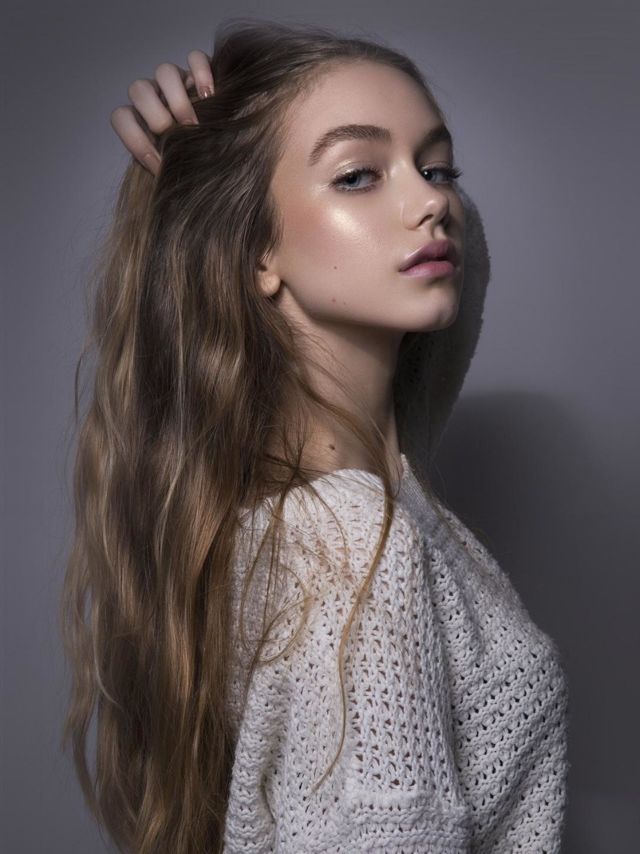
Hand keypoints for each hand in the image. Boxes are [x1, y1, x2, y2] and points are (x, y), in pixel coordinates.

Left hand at [110, 49, 213, 175]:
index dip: (134, 140)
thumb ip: (166, 170)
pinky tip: (212, 97)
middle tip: (176, 136)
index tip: (158, 165)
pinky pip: (196, 59)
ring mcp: (177, 81)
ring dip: (178, 99)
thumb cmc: (195, 159)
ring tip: (194, 124)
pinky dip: (202, 74)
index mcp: (142, 118)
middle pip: (139, 89)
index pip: (121, 117)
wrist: (222, 143)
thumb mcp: (177, 168)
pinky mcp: (201, 71)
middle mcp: (155, 96)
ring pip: (164, 71)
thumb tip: (164, 184)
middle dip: (156, 115)